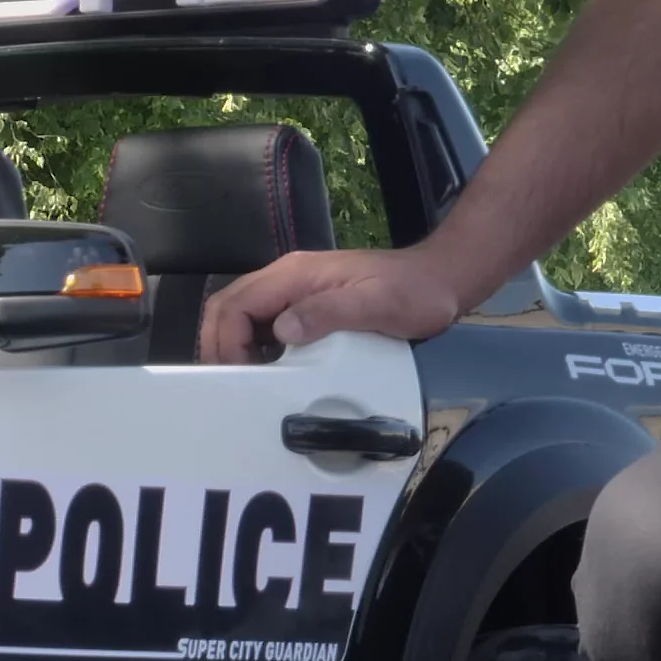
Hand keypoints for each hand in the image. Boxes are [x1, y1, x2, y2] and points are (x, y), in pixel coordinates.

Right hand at [200, 248, 467, 362]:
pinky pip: (263, 323)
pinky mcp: (306, 305)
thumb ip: (329, 312)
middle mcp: (287, 278)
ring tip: (244, 382)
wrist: (442, 280)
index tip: (239, 376)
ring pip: (241, 315)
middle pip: (228, 306)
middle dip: (218, 345)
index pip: (235, 304)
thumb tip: (282, 329)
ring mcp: (295, 290)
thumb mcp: (377, 304)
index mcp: (295, 275)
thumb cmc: (415, 293)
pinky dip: (252, 348)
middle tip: (230, 384)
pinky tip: (268, 372)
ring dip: (232, 347)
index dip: (226, 342)